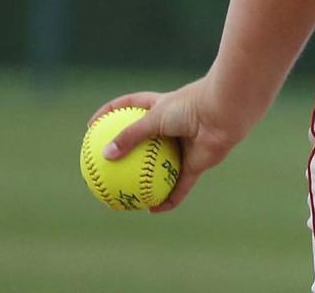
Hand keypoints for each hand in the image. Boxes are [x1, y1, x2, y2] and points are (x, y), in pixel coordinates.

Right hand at [86, 77, 244, 211]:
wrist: (224, 112)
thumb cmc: (189, 106)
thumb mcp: (154, 116)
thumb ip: (130, 135)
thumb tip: (105, 155)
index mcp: (162, 107)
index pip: (131, 105)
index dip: (110, 113)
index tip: (90, 127)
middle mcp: (172, 127)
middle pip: (146, 141)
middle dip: (129, 154)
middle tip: (106, 171)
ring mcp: (184, 145)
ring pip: (163, 168)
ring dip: (148, 182)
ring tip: (126, 198)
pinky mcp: (197, 163)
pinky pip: (180, 186)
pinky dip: (168, 199)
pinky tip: (152, 210)